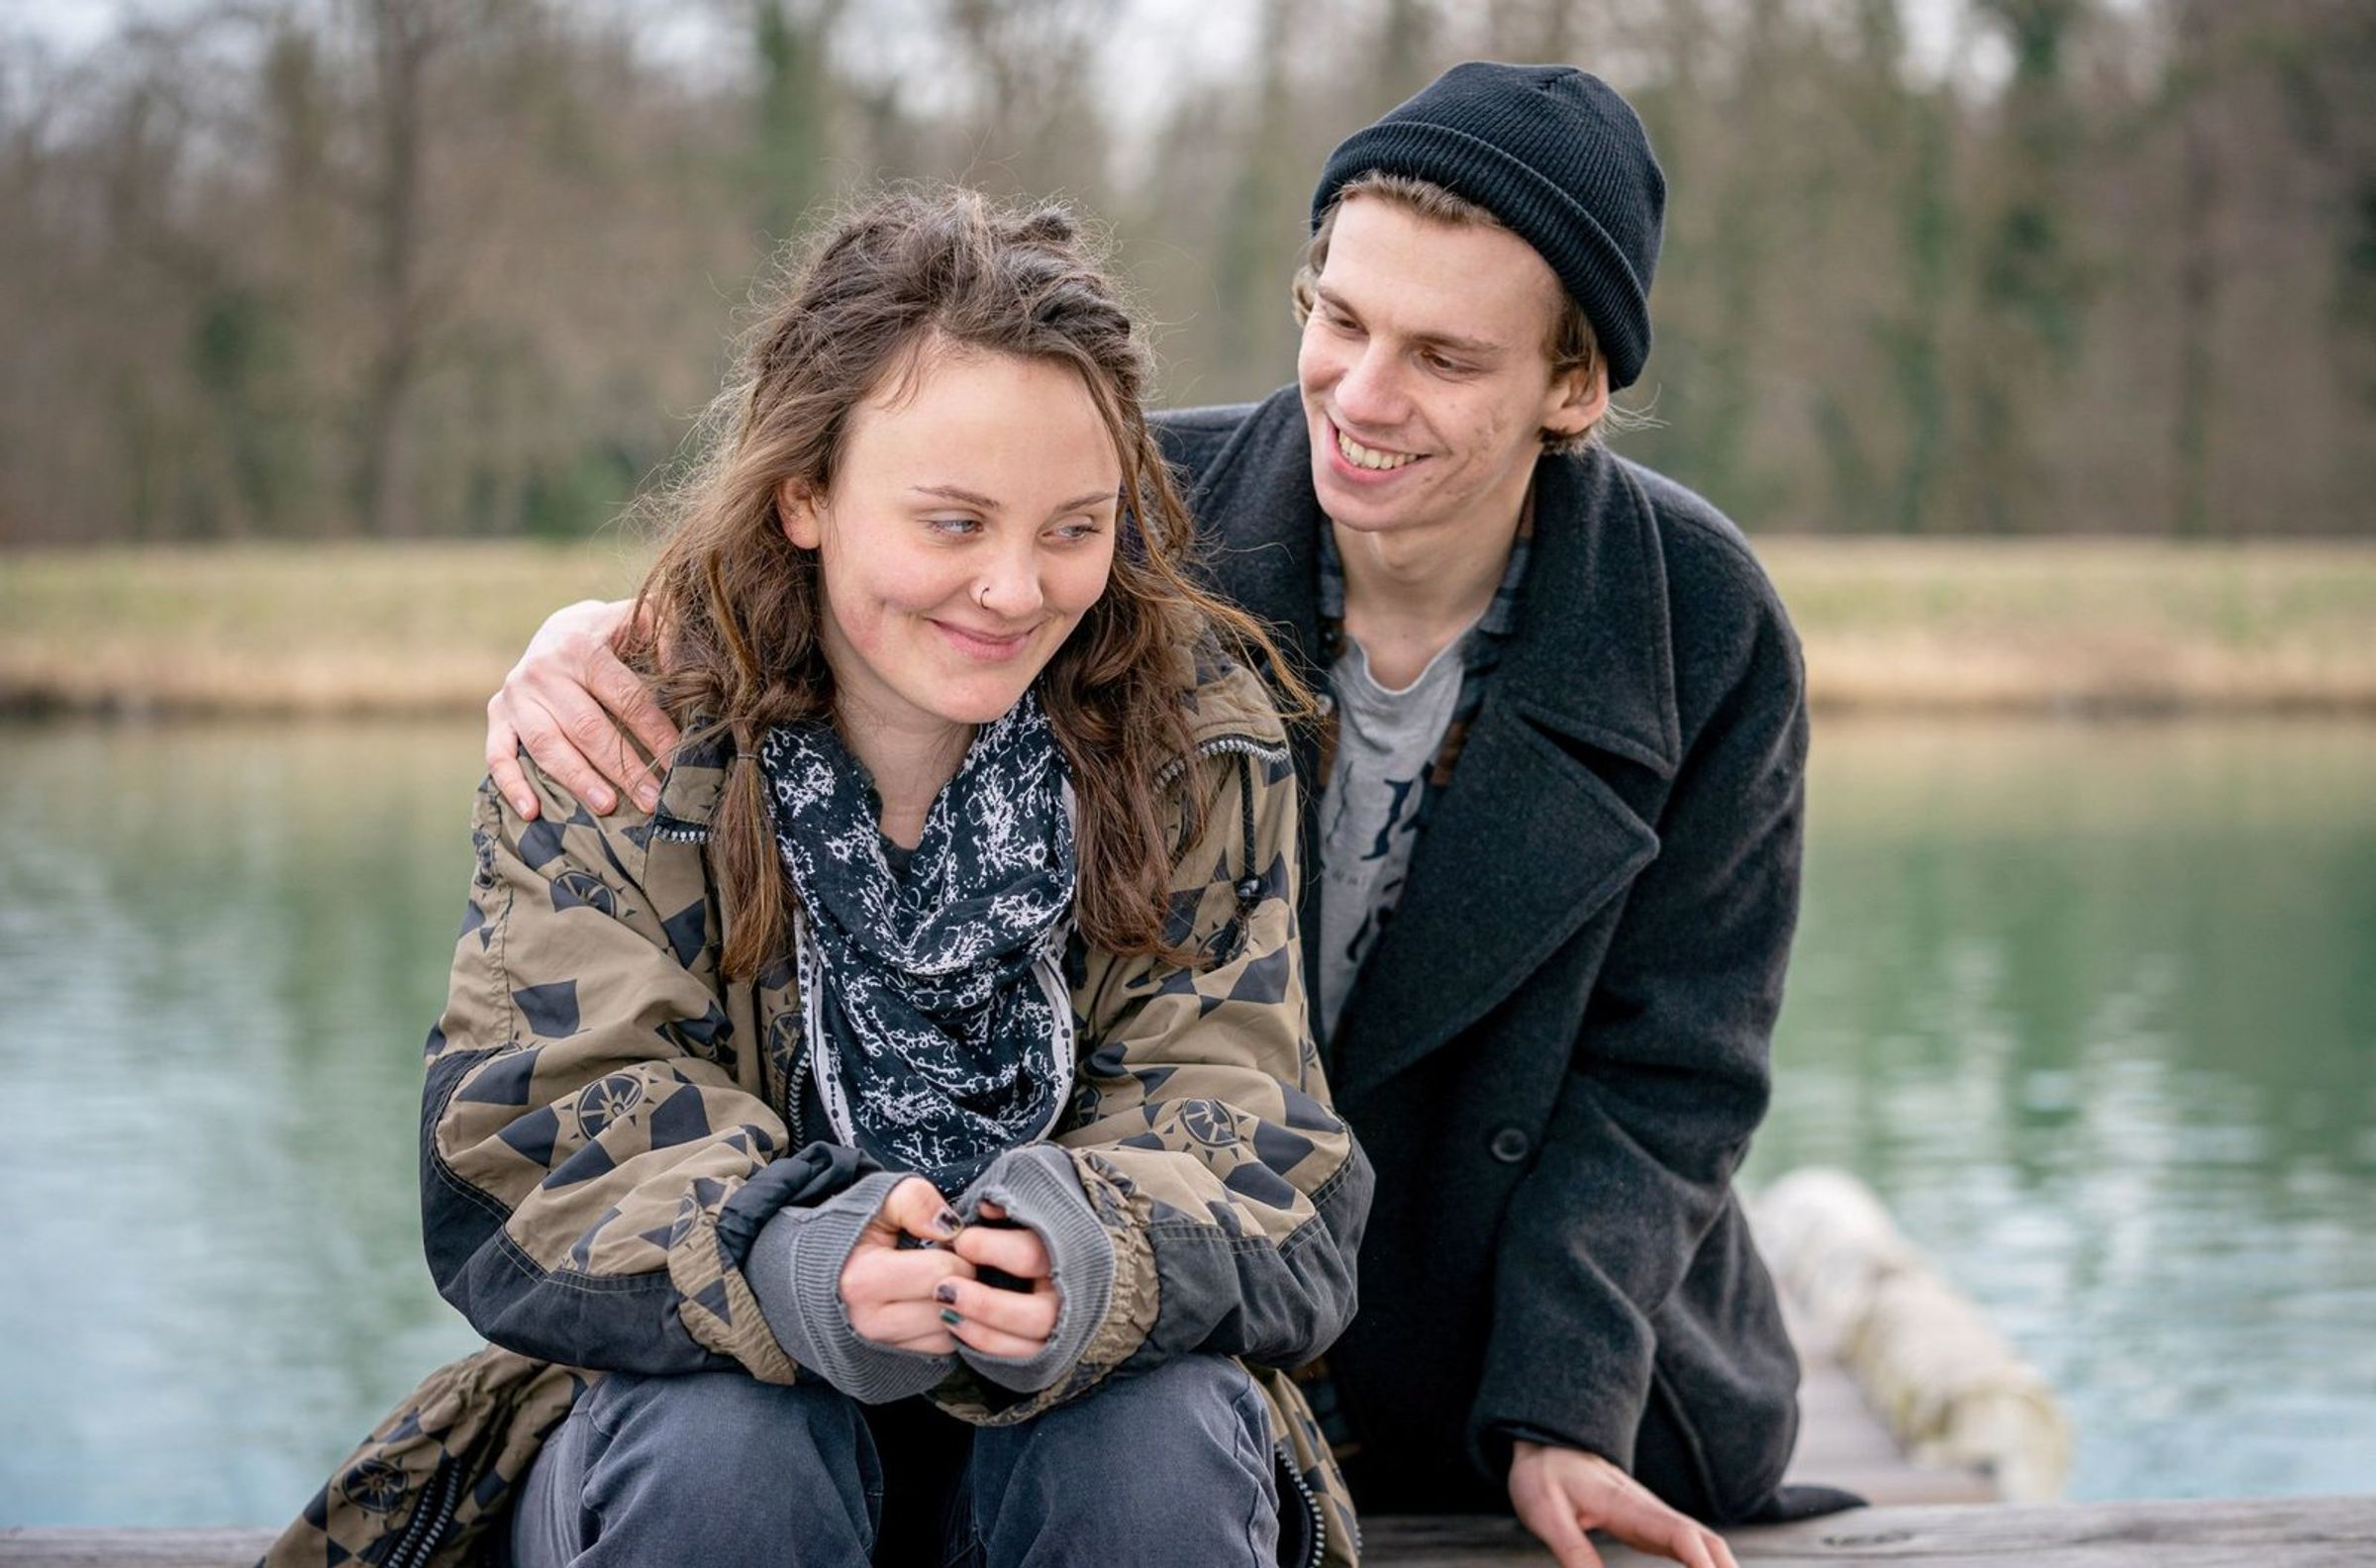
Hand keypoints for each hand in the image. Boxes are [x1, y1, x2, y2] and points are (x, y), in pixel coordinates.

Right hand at [486, 597, 676, 818]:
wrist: (558, 629)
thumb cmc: (610, 634)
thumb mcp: (637, 621)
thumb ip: (665, 635)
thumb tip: (686, 671)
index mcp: (581, 647)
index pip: (624, 697)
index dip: (654, 731)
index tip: (676, 762)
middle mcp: (543, 671)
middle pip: (587, 728)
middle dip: (623, 767)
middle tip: (651, 799)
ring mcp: (516, 695)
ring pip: (548, 746)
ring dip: (579, 780)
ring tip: (608, 807)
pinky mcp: (498, 714)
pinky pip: (498, 753)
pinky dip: (511, 783)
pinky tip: (531, 811)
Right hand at [838, 1176, 974, 1354]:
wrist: (809, 1281)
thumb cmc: (849, 1238)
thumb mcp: (875, 1203)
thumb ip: (913, 1201)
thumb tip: (950, 1227)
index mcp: (862, 1282)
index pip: (943, 1271)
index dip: (958, 1251)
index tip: (948, 1244)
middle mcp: (870, 1325)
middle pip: (950, 1306)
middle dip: (962, 1282)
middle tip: (950, 1264)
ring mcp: (881, 1350)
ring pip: (951, 1334)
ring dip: (957, 1309)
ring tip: (940, 1285)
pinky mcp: (892, 1366)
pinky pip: (942, 1352)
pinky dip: (947, 1329)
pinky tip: (933, 1307)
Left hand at [943, 1198, 1060, 1360]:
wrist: (1065, 1256)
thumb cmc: (1037, 1225)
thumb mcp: (1030, 1204)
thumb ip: (1010, 1203)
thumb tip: (987, 1207)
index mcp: (1074, 1250)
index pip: (1034, 1256)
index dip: (994, 1249)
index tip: (961, 1240)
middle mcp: (1075, 1294)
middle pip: (1040, 1314)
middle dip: (988, 1304)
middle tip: (945, 1288)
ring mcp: (1066, 1325)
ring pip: (1030, 1344)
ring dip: (984, 1329)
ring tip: (945, 1309)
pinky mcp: (1050, 1347)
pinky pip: (1021, 1358)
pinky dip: (988, 1344)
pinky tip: (956, 1326)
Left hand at [1507, 1441, 1738, 1567]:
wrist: (1548, 1442)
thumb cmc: (1545, 1475)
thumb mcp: (1546, 1515)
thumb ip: (1574, 1552)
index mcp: (1629, 1506)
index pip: (1680, 1533)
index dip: (1702, 1563)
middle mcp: (1653, 1511)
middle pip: (1708, 1542)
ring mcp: (1657, 1518)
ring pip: (1706, 1544)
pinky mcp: (1653, 1527)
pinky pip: (1692, 1547)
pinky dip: (1709, 1566)